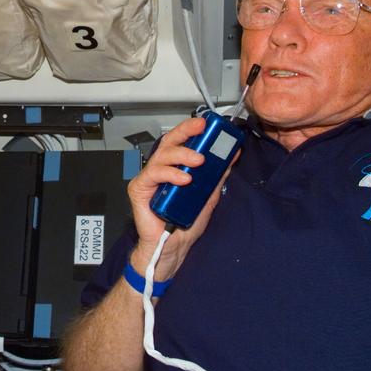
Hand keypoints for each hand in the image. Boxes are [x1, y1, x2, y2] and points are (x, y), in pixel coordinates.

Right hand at [126, 116, 234, 282]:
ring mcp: (149, 179)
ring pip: (161, 156)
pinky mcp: (139, 190)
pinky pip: (152, 175)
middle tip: (201, 129)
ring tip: (199, 161)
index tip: (206, 123)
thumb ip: (217, 175)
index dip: (191, 130)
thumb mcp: (208, 195)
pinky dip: (170, 175)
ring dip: (181, 155)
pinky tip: (184, 179)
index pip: (180, 142)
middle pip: (168, 143)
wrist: (173, 247)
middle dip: (185, 133)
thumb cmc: (185, 223)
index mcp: (174, 168)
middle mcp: (160, 170)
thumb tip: (231, 154)